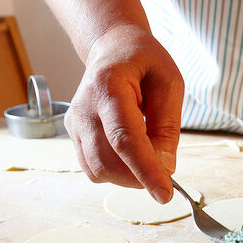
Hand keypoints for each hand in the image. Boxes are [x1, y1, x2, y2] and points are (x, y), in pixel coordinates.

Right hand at [65, 24, 183, 203]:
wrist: (112, 49)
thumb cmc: (143, 62)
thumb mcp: (169, 83)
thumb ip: (167, 126)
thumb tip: (165, 167)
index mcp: (108, 87)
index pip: (124, 139)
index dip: (145, 170)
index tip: (165, 194)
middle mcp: (84, 108)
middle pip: (108, 162)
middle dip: (139, 177)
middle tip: (164, 168)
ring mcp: (74, 123)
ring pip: (98, 171)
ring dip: (128, 176)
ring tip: (147, 152)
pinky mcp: (73, 135)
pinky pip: (94, 168)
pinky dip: (116, 171)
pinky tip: (129, 151)